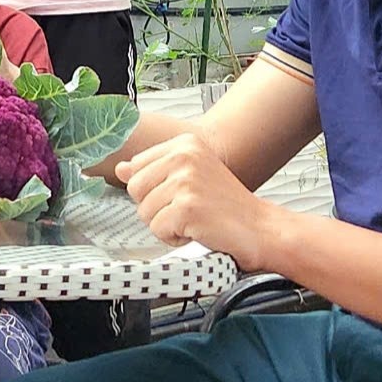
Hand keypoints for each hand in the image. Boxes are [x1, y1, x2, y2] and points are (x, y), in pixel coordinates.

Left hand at [116, 131, 272, 265]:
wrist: (261, 229)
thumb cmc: (227, 206)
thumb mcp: (190, 178)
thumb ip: (153, 170)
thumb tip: (120, 168)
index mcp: (184, 144)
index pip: (135, 167)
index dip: (153, 190)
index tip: (182, 194)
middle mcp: (184, 156)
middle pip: (134, 189)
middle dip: (156, 208)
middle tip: (189, 209)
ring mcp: (186, 180)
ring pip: (144, 212)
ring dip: (167, 224)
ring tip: (196, 219)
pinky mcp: (187, 207)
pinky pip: (157, 230)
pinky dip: (175, 238)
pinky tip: (199, 230)